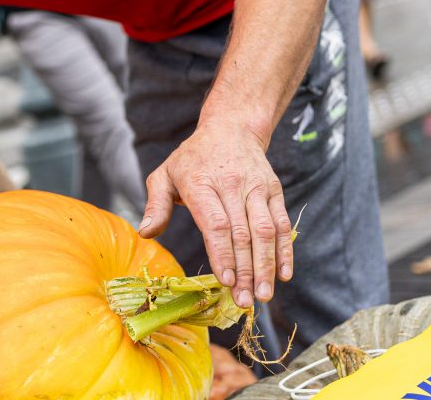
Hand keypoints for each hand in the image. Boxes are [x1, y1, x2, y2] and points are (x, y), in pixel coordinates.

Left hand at [138, 119, 292, 308]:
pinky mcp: (274, 191)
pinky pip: (282, 224)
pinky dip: (285, 250)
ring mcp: (256, 188)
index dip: (222, 253)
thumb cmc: (192, 158)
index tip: (224, 281)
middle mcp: (232, 185)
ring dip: (265, 266)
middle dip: (244, 271)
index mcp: (202, 183)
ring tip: (262, 296)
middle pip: (242, 233)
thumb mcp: (165, 174)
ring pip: (265, 231)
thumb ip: (155, 204)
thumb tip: (146, 233)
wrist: (231, 128)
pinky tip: (283, 274)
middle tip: (243, 302)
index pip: (216, 223)